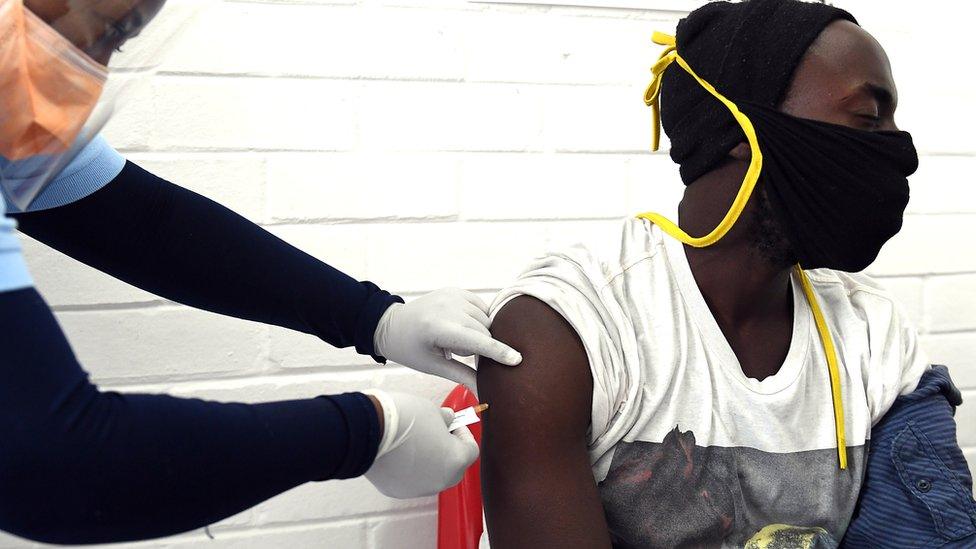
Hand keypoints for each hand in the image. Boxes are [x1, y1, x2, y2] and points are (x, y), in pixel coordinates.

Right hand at [364, 390, 478, 498]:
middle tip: (438, 432)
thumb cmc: (403, 418)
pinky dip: (410, 468)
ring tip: (415, 441)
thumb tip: (448, 420)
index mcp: (455, 461)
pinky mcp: (397, 491)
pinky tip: (399, 452)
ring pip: (432, 476)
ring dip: (430, 461)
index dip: (464, 434)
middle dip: (449, 450)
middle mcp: (440, 481)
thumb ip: (445, 420)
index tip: (454, 424)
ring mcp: (418, 489)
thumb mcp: (432, 410)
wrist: (367, 430)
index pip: (471, 450)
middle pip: (454, 467)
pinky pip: (412, 479)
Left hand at [373, 288, 521, 389]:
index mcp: (439, 328)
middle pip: (485, 331)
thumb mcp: (433, 366)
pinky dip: (478, 319)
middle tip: (458, 353)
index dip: (498, 352)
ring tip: (456, 340)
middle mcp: (447, 306)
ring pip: (486, 319)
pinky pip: (481, 307)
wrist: (391, 325)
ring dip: (480, 333)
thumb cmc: (410, 349)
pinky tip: (462, 327)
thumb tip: (484, 393)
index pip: (477, 341)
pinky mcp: (456, 290)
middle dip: (481, 346)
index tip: (517, 359)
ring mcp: (452, 295)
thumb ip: (463, 376)